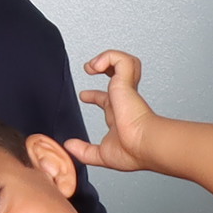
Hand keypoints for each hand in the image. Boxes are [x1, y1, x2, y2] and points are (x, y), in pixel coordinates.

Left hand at [69, 46, 160, 172]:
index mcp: (119, 115)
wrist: (143, 145)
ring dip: (108, 58)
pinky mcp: (126, 82)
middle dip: (104, 67)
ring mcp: (126, 90)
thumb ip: (83, 151)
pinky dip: (108, 57)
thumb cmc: (132, 152)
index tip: (83, 95)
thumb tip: (69, 146)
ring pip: (125, 63)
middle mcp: (124, 100)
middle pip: (118, 76)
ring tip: (94, 65)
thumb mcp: (100, 155)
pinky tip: (97, 66)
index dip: (94, 96)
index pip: (106, 100)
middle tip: (90, 67)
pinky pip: (120, 59)